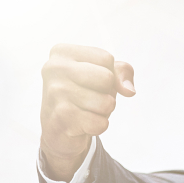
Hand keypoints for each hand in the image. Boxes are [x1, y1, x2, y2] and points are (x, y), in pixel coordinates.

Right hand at [39, 43, 135, 181]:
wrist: (58, 129)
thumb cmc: (82, 96)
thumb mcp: (103, 76)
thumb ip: (122, 72)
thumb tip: (129, 90)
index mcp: (62, 52)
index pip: (106, 59)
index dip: (109, 76)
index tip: (91, 84)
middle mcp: (54, 68)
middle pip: (107, 78)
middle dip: (108, 93)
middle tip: (91, 99)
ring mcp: (55, 92)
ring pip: (106, 103)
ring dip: (104, 112)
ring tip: (86, 111)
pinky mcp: (61, 117)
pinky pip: (100, 123)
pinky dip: (98, 127)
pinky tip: (83, 124)